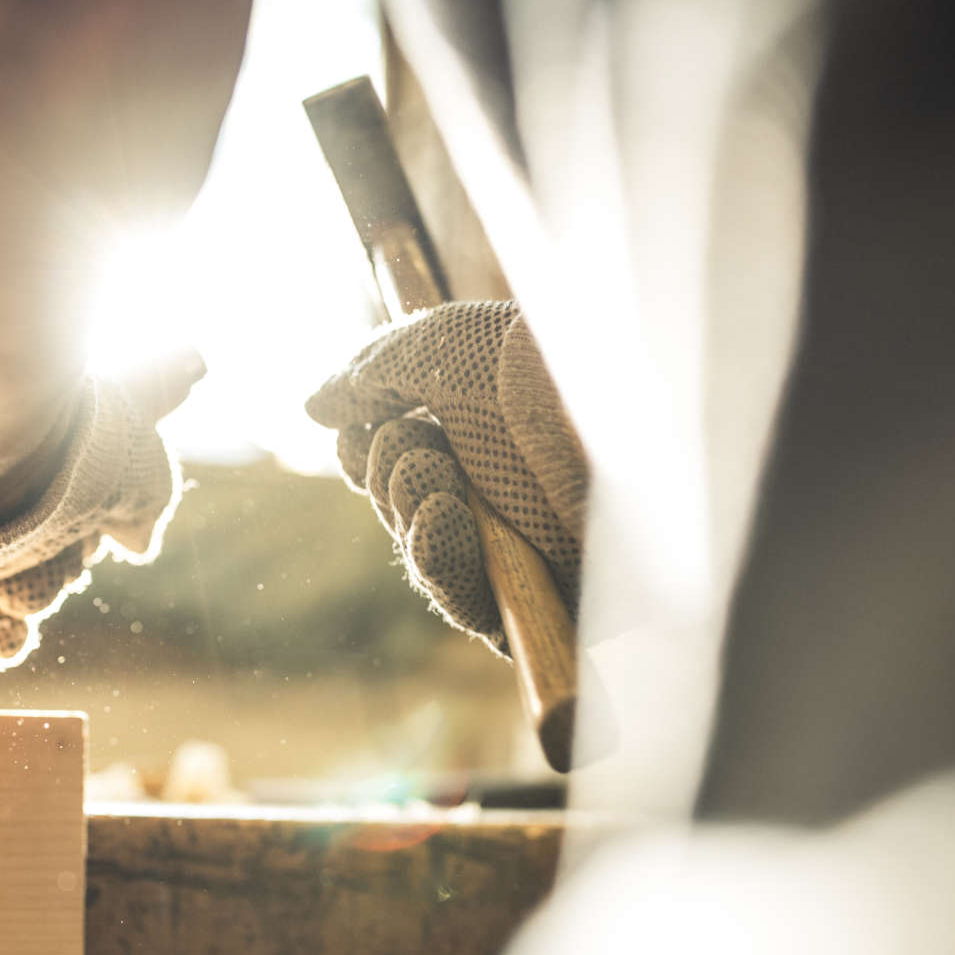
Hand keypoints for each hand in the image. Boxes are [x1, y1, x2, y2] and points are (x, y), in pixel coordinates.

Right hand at [306, 301, 585, 648]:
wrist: (643, 425)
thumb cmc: (562, 369)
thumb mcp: (454, 348)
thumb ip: (377, 371)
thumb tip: (311, 405)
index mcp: (493, 424)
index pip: (400, 457)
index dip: (365, 449)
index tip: (363, 422)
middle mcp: (511, 485)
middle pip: (404, 508)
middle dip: (384, 473)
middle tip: (415, 446)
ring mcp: (533, 544)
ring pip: (427, 556)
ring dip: (405, 511)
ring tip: (431, 478)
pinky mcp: (555, 602)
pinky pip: (470, 606)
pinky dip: (437, 561)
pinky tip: (441, 516)